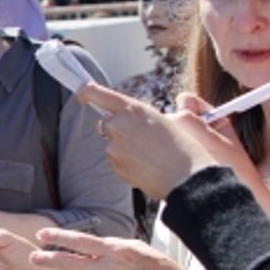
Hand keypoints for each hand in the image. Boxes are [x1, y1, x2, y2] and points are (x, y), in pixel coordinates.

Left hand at [30, 227, 184, 269]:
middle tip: (33, 257)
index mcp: (115, 249)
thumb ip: (109, 250)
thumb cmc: (158, 268)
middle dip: (48, 259)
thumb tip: (91, 254)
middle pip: (69, 262)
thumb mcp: (134, 248)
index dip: (58, 237)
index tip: (41, 235)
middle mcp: (107, 267)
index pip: (79, 241)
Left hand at [76, 83, 245, 199]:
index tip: (82, 95)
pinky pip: (116, 161)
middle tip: (142, 140)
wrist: (188, 176)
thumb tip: (122, 121)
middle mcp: (118, 125)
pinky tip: (146, 166)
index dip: (86, 93)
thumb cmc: (182, 148)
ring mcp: (114, 147)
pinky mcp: (114, 165)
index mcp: (132, 109)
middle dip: (117, 130)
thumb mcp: (161, 121)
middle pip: (105, 124)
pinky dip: (127, 163)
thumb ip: (136, 118)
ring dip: (124, 149)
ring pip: (112, 145)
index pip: (96, 93)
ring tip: (151, 155)